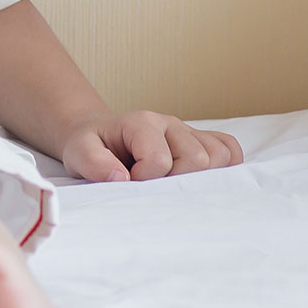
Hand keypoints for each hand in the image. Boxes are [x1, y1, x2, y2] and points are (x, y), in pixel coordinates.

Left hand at [60, 110, 242, 182]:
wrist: (98, 136)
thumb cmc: (91, 146)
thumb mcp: (78, 153)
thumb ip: (93, 163)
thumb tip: (120, 178)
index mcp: (141, 123)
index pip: (160, 160)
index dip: (144, 180)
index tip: (128, 180)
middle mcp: (170, 123)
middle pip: (198, 159)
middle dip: (176, 181)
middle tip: (152, 184)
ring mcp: (188, 131)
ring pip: (220, 156)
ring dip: (201, 177)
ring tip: (172, 182)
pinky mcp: (200, 140)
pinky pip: (229, 150)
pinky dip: (223, 168)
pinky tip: (199, 179)